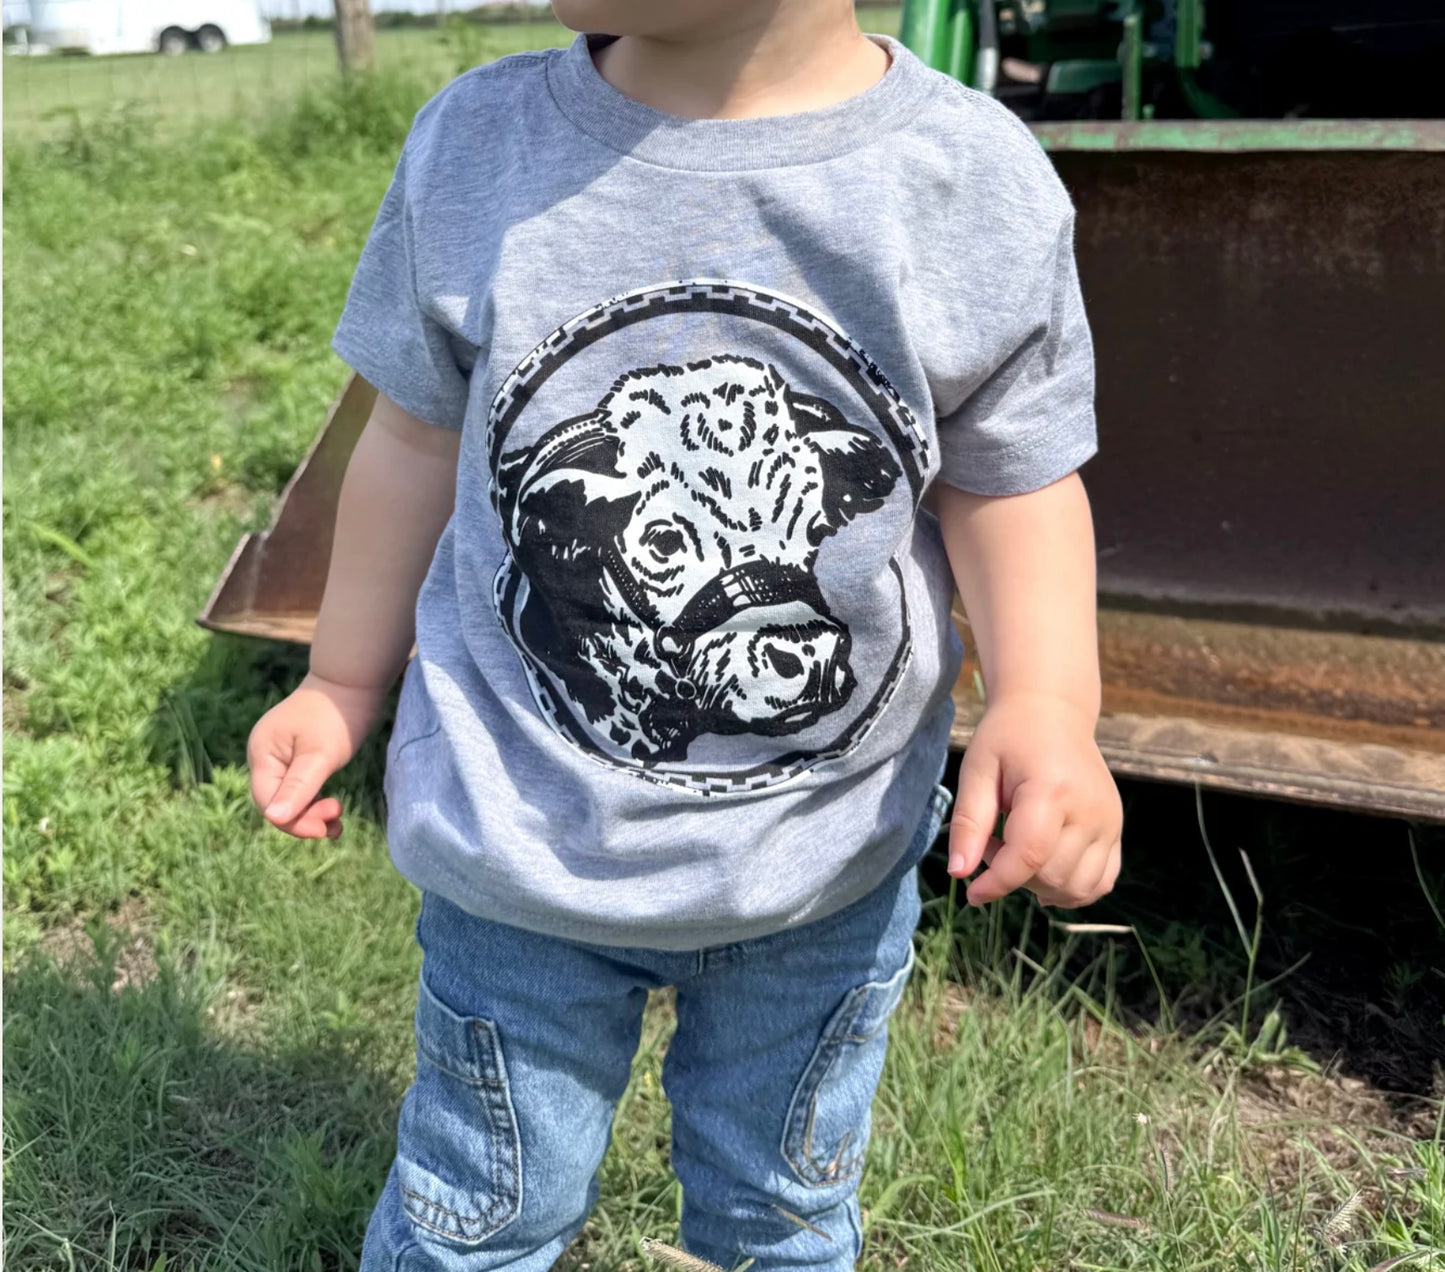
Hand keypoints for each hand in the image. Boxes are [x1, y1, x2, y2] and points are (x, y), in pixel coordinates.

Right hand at [246, 672, 385, 839]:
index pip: (267, 801)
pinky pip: (300, 789)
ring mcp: (280, 757)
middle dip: (304, 819)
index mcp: (262, 753)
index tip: (324, 829)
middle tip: (336, 822)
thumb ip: (298, 787)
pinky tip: (332, 814)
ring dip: (311, 815)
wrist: (352, 682)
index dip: (293, 822)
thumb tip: (273, 819)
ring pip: (289, 799)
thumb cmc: (336, 715)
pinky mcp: (297, 758)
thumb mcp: (319, 755)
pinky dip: (315, 803)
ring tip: (337, 826)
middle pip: (276, 803)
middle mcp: (265, 757)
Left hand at [947, 693, 1121, 907]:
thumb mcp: (977, 770)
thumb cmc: (1008, 737)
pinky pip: (1100, 882)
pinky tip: (1045, 871)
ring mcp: (1110, 822)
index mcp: (1052, 790)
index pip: (1028, 856)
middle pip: (1051, 876)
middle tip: (991, 841)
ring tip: (1018, 850)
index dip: (997, 883)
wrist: (1053, 712)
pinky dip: (1071, 889)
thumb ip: (968, 823)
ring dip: (1040, 885)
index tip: (972, 894)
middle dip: (1012, 874)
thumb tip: (960, 873)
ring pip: (1077, 887)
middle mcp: (1091, 810)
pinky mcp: (1116, 830)